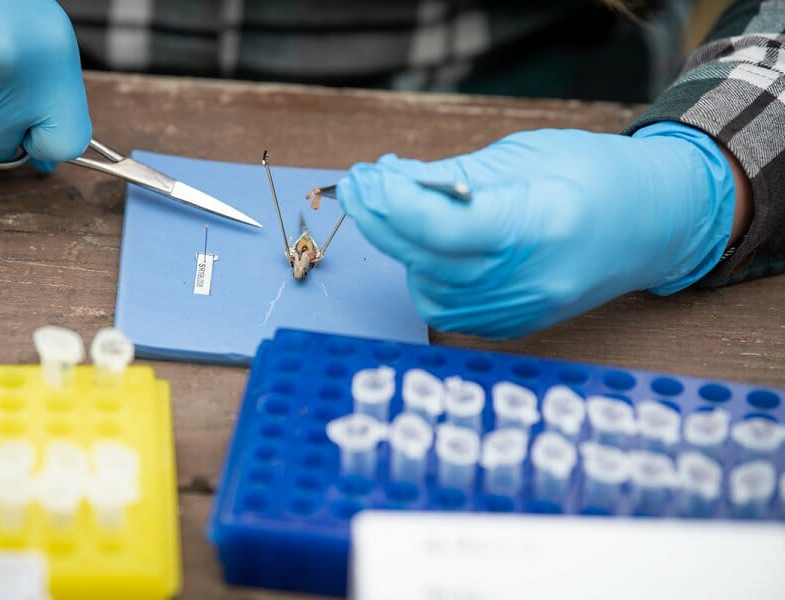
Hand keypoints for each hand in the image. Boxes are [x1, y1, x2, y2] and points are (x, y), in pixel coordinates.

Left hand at [336, 122, 735, 337]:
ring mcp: (522, 311)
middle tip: (359, 187)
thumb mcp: (523, 155)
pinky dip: (426, 274)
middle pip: (429, 260)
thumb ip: (451, 176)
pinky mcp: (513, 326)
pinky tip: (429, 246)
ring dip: (402, 249)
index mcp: (541, 223)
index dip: (395, 204)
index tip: (365, 178)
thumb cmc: (593, 175)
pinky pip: (447, 308)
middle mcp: (530, 279)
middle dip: (382, 221)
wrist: (651, 225)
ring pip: (429, 288)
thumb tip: (387, 182)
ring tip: (401, 210)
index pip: (446, 227)